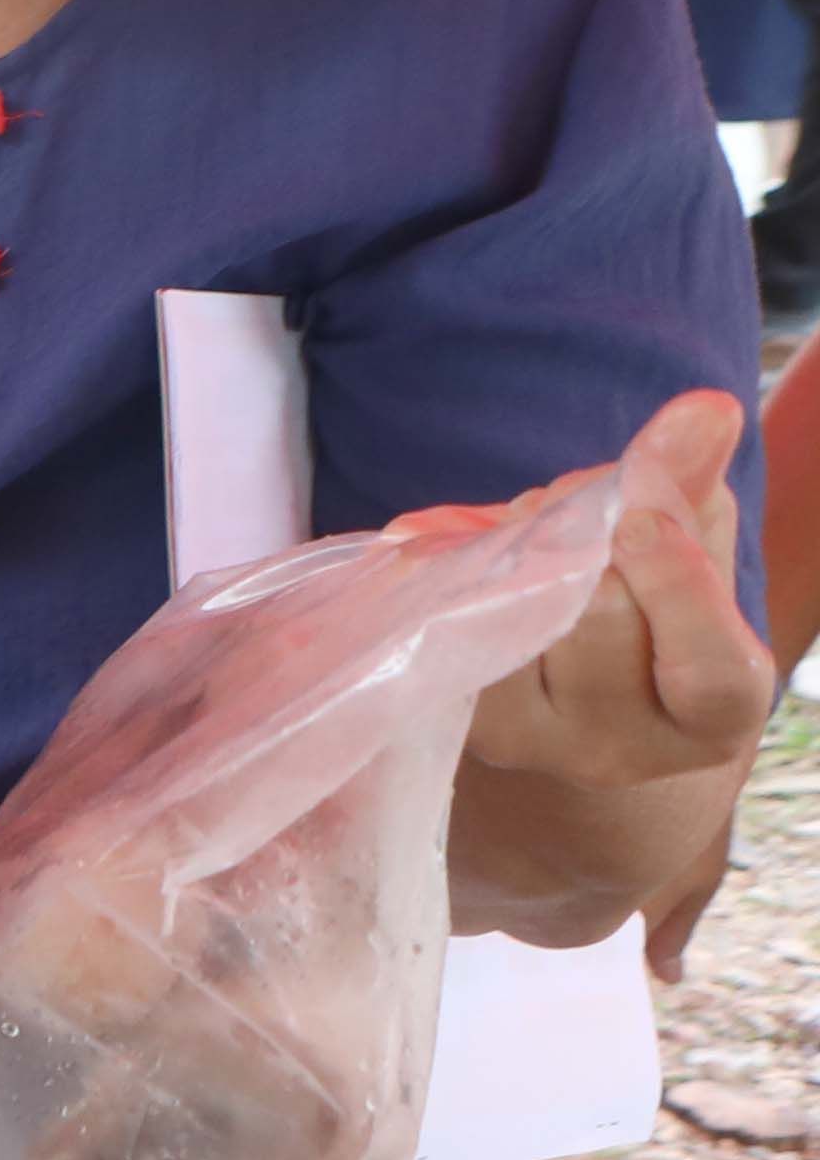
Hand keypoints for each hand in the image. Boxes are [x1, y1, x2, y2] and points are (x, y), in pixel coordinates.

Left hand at [465, 392, 769, 800]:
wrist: (577, 691)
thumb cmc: (659, 610)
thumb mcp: (697, 552)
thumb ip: (696, 487)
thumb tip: (703, 412)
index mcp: (713, 714)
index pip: (707, 666)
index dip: (676, 587)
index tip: (642, 515)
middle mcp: (622, 748)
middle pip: (599, 620)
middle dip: (591, 532)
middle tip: (585, 501)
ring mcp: (529, 742)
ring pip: (516, 612)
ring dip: (524, 539)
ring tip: (539, 528)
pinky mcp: (455, 718)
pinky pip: (446, 615)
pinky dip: (457, 559)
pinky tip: (466, 544)